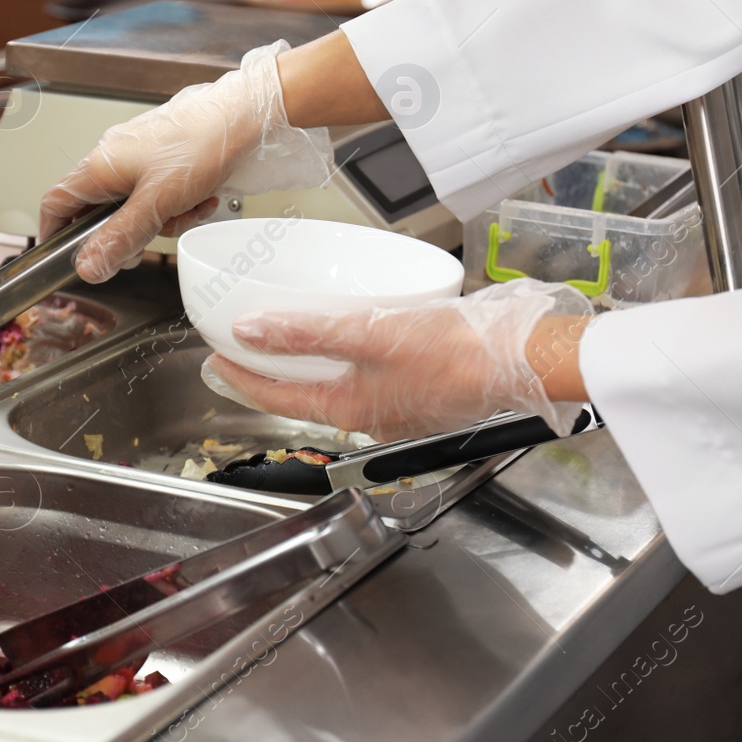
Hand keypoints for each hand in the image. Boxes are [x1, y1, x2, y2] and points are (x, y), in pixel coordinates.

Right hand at [39, 41, 331, 283]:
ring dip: (164, 219)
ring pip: (136, 205)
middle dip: (129, 233)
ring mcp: (139, 154)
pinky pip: (161, 191)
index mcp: (99, 166)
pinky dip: (181, 203)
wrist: (244, 115)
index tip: (69, 258)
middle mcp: (113, 157)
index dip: (56, 234)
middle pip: (102, 211)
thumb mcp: (156, 205)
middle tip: (147, 246)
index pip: (56, 203)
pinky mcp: (165, 154)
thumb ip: (120, 238)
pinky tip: (204, 198)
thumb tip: (88, 268)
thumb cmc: (200, 146)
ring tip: (191, 211)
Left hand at [202, 279, 594, 441]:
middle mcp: (372, 412)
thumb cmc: (459, 354)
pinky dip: (346, 354)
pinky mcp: (426, 386)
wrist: (526, 360)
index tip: (214, 361)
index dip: (241, 377)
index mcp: (353, 408)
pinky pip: (370, 372)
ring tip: (286, 338)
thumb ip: (308, 332)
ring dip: (306, 363)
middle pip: (304, 392)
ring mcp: (400, 402)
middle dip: (269, 372)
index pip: (278, 396)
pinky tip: (353, 331)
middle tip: (238, 352)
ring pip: (337, 383)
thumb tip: (251, 330)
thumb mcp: (371, 333)